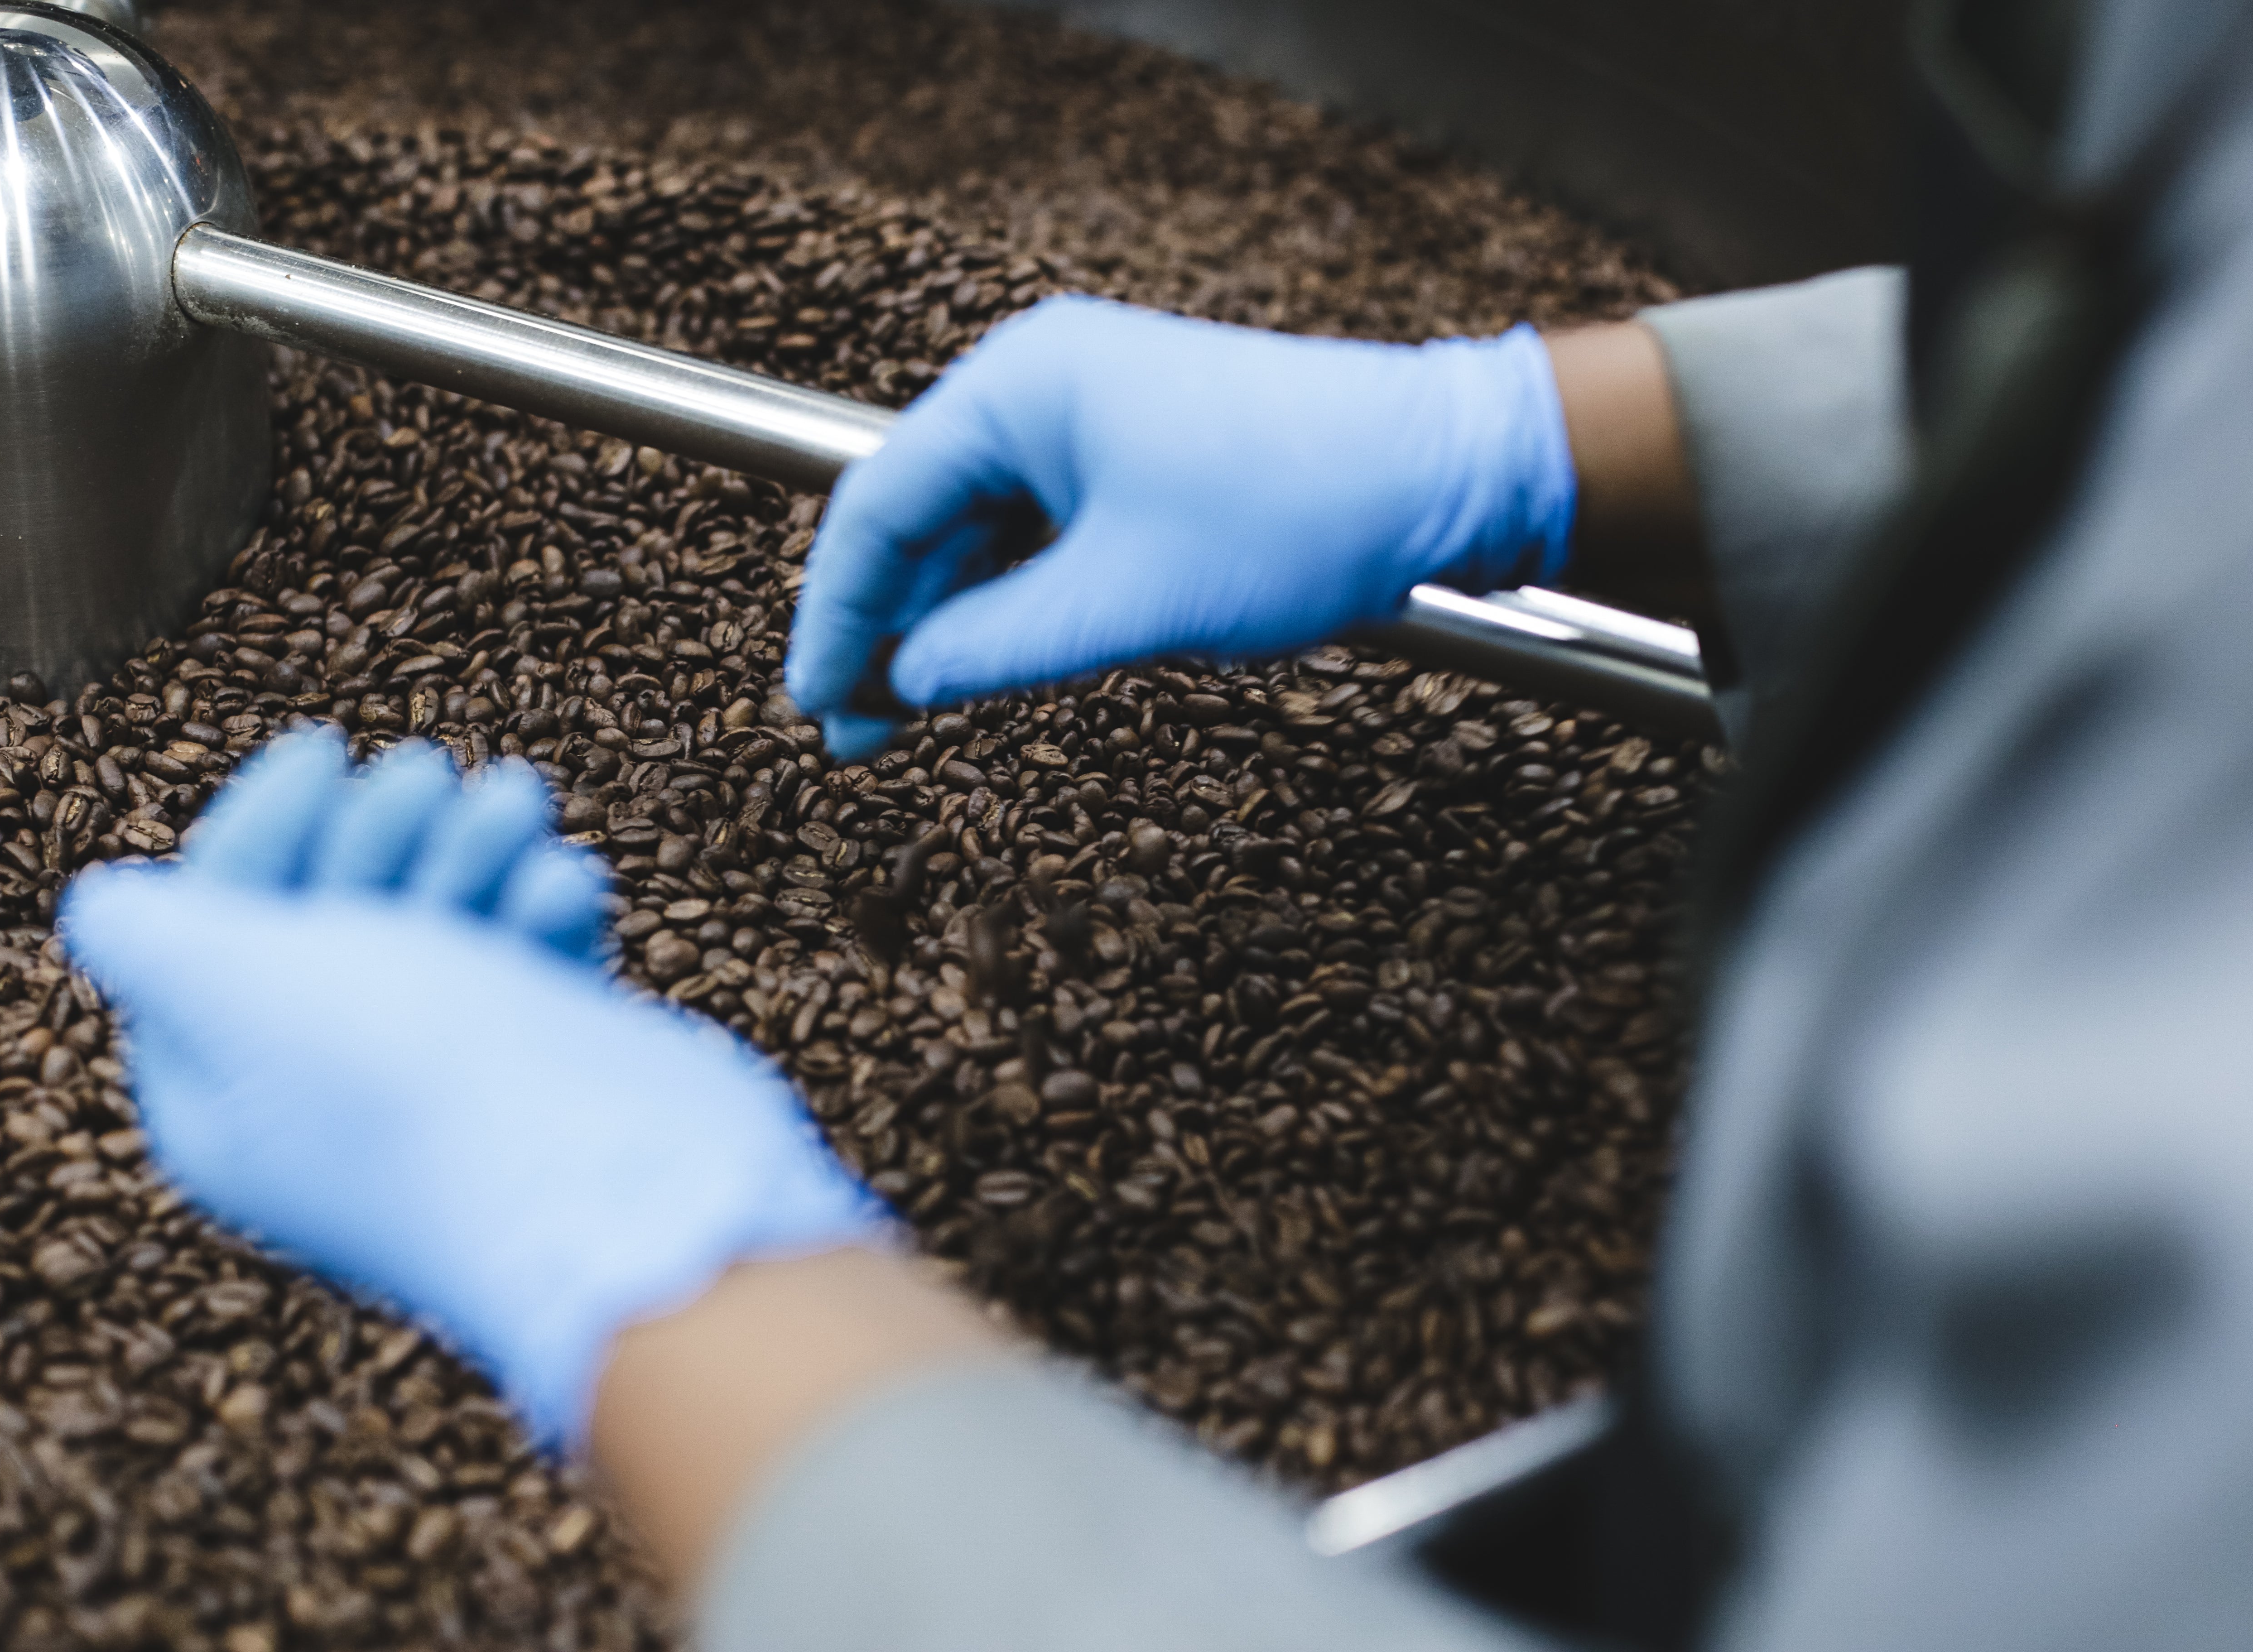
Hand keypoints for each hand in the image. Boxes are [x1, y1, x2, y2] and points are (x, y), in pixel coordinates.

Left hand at [57, 732, 885, 1444]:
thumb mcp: (233, 982)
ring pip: (442, 940)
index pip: (210, 945)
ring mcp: (450, 1102)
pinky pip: (533, 974)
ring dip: (472, 850)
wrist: (611, 1184)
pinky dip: (542, 911)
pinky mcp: (553, 1085)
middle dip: (377, 833)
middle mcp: (330, 1109)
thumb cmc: (413, 1080)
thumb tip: (107, 906)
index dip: (258, 832)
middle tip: (427, 770)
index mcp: (226, 1105)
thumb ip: (147, 933)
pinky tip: (569, 882)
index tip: (325, 752)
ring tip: (517, 796)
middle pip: (329, 932)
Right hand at [787, 294, 1576, 754]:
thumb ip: (993, 647)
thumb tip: (899, 681)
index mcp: (1020, 389)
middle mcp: (1042, 386)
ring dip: (948, 624)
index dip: (833, 612)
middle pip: (919, 516)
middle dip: (886, 629)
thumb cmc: (1295, 514)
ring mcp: (1091, 416)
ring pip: (980, 531)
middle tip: (854, 731)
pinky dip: (1012, 601)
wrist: (1440, 469)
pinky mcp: (1137, 454)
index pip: (876, 503)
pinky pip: (1041, 531)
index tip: (812, 700)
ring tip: (910, 717)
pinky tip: (989, 667)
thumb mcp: (1123, 602)